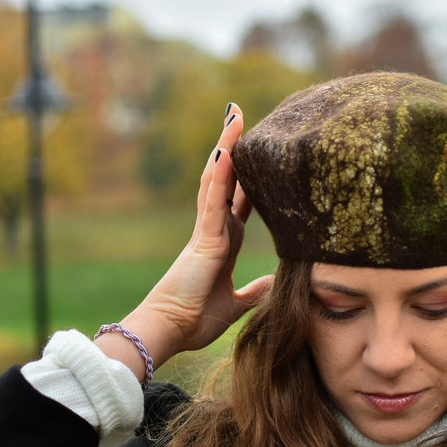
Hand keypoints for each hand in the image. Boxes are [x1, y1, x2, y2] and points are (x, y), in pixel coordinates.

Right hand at [111, 104, 273, 371]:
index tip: (261, 157)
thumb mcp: (237, 304)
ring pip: (218, 179)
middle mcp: (217, 229)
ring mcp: (209, 230)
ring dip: (226, 147)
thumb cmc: (196, 319)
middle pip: (228, 180)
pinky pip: (214, 198)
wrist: (171, 331)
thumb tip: (274, 282)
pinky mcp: (205, 237)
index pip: (241, 201)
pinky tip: (228, 148)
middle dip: (235, 149)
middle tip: (241, 117)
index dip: (250, 178)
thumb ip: (255, 292)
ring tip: (235, 116)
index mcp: (225, 242)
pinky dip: (222, 173)